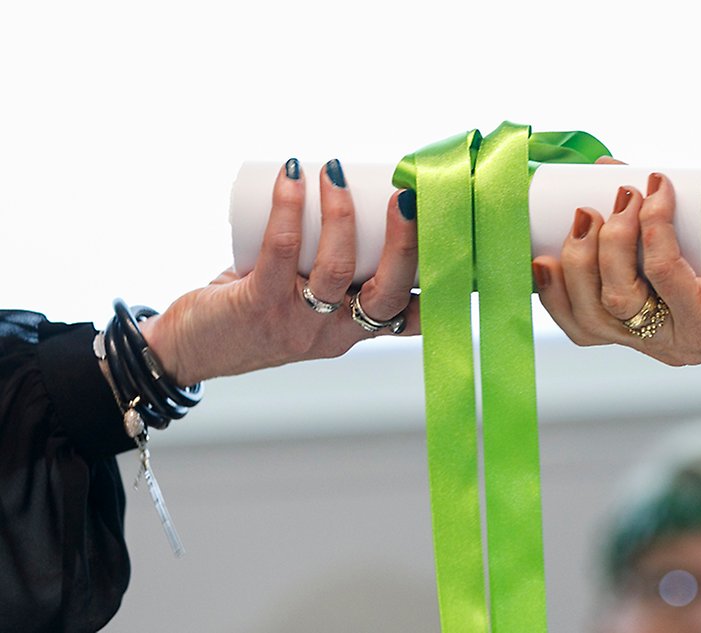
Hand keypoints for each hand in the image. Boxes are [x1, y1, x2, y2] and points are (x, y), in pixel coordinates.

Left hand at [140, 159, 418, 384]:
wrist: (191, 348)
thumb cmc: (258, 312)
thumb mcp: (310, 303)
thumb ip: (337, 269)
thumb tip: (357, 190)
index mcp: (356, 330)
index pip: (413, 317)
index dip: (442, 282)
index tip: (456, 238)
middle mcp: (336, 333)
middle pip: (388, 293)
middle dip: (405, 243)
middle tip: (406, 196)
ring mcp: (299, 322)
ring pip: (336, 270)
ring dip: (341, 214)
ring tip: (335, 171)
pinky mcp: (259, 304)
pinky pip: (281, 251)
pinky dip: (288, 208)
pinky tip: (291, 176)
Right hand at [532, 170, 700, 365]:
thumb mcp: (691, 237)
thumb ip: (651, 215)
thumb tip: (606, 167)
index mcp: (646, 332)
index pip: (581, 328)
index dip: (552, 294)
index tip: (540, 251)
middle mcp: (660, 344)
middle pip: (589, 317)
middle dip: (576, 260)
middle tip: (586, 210)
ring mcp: (684, 338)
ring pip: (617, 299)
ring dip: (612, 240)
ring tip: (626, 197)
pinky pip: (665, 274)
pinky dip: (654, 229)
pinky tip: (659, 195)